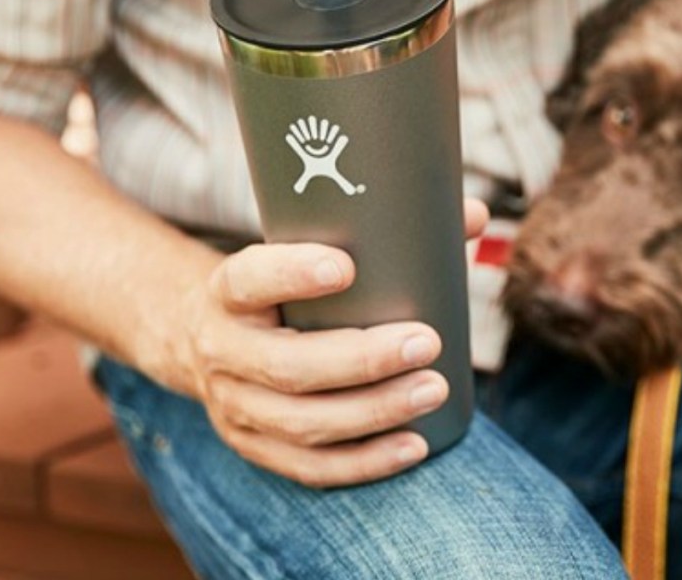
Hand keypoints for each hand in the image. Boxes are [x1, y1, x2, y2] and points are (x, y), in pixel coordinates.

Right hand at [157, 198, 488, 487]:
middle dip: (363, 360)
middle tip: (426, 341)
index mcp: (228, 292)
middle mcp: (222, 351)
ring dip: (374, 412)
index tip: (345, 266)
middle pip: (289, 366)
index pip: (249, 280)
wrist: (205, 338)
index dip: (291, 274)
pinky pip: (310, 468)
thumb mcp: (301, 253)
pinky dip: (365, 461)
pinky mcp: (254, 447)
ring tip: (433, 389)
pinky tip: (413, 445)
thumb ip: (383, 230)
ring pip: (303, 422)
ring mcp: (233, 408)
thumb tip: (476, 214)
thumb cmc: (280, 288)